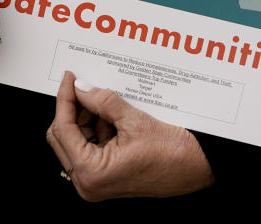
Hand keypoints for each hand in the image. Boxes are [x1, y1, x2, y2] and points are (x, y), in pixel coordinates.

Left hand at [46, 70, 213, 200]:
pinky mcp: (105, 176)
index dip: (64, 99)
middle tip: (82, 85)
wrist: (197, 168)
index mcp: (91, 172)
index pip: (63, 129)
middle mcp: (88, 182)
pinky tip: (110, 112)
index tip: (68, 78)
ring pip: (75, 140)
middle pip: (63, 136)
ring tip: (102, 98)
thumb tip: (81, 88)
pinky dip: (96, 127)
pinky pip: (90, 147)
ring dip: (85, 117)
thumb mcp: (133, 121)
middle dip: (73, 109)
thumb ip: (102, 102)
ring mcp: (96, 181)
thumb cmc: (172, 154)